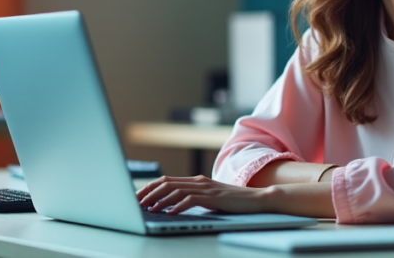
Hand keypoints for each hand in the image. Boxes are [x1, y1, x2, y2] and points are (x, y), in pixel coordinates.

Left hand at [136, 175, 271, 214]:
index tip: (137, 197)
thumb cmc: (234, 201)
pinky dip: (177, 206)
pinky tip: (169, 213)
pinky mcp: (213, 197)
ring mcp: (206, 188)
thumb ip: (194, 198)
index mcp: (196, 180)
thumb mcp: (210, 198)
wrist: (257, 199)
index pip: (166, 180)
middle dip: (148, 193)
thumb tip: (171, 206)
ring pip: (175, 191)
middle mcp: (199, 181)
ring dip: (159, 200)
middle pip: (167, 183)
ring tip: (148, 209)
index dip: (149, 187)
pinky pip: (191, 200)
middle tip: (136, 203)